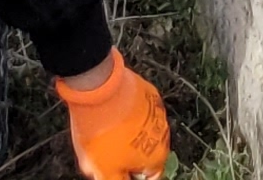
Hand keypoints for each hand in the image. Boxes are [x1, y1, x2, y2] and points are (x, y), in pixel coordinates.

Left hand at [56, 49, 170, 178]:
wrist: (98, 90)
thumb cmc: (103, 134)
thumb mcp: (103, 170)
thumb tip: (121, 179)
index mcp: (156, 157)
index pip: (151, 177)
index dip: (133, 176)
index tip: (120, 172)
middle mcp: (163, 134)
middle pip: (148, 152)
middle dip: (132, 155)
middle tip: (112, 153)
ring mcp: (157, 110)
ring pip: (145, 130)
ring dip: (132, 133)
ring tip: (110, 131)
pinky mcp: (148, 92)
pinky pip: (141, 109)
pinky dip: (131, 114)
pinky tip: (113, 114)